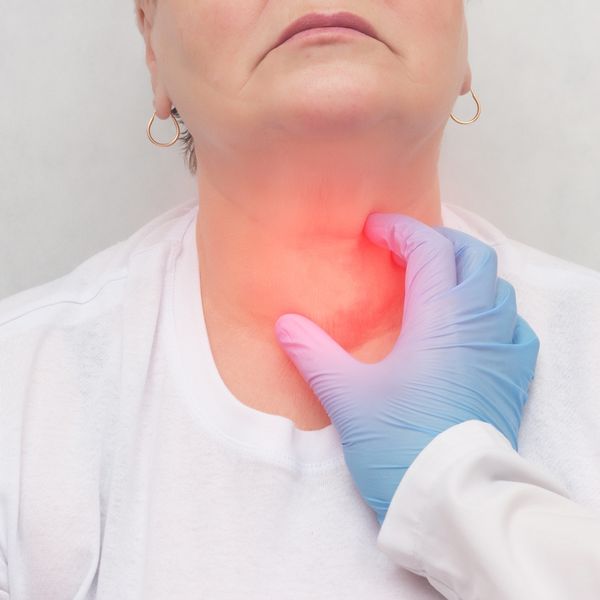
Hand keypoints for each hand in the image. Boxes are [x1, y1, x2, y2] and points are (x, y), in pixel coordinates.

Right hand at [274, 213, 539, 524]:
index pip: (429, 248)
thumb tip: (285, 325)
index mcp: (440, 318)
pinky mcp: (512, 377)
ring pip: (497, 288)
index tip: (374, 231)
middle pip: (473, 256)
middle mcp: (478, 324)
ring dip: (467, 273)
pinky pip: (514, 327)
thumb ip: (314, 354)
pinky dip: (493, 312)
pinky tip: (471, 328)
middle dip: (439, 242)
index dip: (400, 230)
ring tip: (435, 284)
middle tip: (405, 251)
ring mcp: (501, 350)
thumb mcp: (347, 396)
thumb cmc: (400, 443)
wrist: (450, 498)